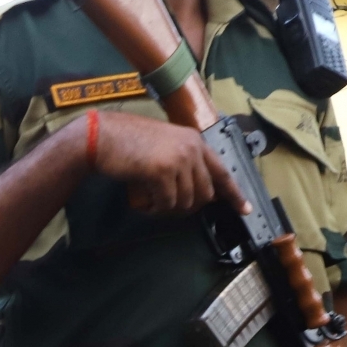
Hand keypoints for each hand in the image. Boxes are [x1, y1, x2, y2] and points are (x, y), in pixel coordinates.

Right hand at [87, 113, 244, 218]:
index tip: (244, 209)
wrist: (101, 137)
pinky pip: (167, 203)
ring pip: (186, 200)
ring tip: (152, 202)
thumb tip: (193, 189)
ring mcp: (178, 159)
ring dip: (169, 208)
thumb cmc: (126, 141)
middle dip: (189, 206)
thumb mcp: (163, 145)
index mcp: (194, 140)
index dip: (234, 193)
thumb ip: (182, 160)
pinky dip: (156, 209)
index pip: (222, 171)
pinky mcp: (162, 172)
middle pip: (205, 192)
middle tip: (169, 206)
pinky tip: (146, 203)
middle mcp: (191, 148)